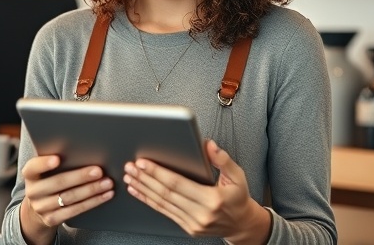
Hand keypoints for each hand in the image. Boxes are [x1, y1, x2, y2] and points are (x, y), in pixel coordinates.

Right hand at [19, 155, 114, 244]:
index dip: (44, 163)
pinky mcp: (51, 219)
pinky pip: (74, 210)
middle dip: (80, 176)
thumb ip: (58, 160)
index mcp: (30, 174)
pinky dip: (92, 202)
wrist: (39, 208)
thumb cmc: (49, 179)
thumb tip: (85, 149)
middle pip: (58, 183)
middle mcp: (33, 191)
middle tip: (98, 171)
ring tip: (107, 183)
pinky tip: (105, 195)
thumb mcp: (46, 170)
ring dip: (91, 190)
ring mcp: (41, 207)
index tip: (57, 159)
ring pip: (69, 198)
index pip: (33, 167)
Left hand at [123, 139, 270, 244]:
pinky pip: (164, 212)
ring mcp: (193, 223)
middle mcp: (201, 214)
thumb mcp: (237, 176)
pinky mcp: (187, 227)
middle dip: (145, 178)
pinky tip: (140, 192)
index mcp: (212, 199)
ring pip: (162, 204)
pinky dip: (149, 201)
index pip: (178, 183)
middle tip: (131, 167)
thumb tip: (208, 145)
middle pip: (166, 193)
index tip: (144, 162)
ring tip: (131, 178)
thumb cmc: (238, 198)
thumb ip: (223, 160)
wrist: (241, 224)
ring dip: (144, 189)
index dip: (158, 172)